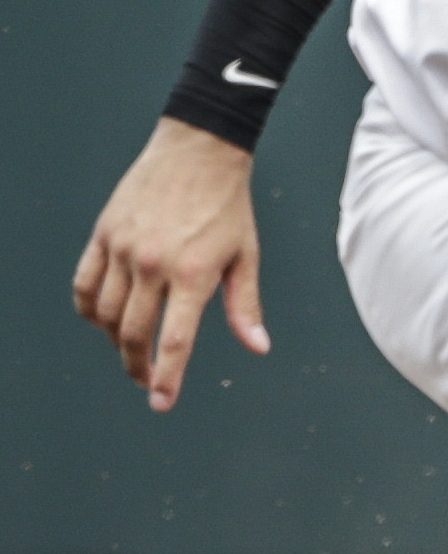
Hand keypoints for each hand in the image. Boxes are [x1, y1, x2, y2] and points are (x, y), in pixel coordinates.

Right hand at [72, 117, 267, 411]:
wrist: (198, 151)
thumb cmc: (228, 206)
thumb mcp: (247, 255)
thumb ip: (245, 305)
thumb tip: (257, 347)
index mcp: (193, 273)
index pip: (175, 339)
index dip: (168, 377)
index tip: (161, 401)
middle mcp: (152, 265)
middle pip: (133, 333)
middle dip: (138, 366)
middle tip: (147, 381)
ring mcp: (123, 249)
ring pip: (105, 313)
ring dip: (115, 341)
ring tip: (131, 351)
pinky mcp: (104, 235)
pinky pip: (85, 284)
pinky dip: (90, 310)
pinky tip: (102, 321)